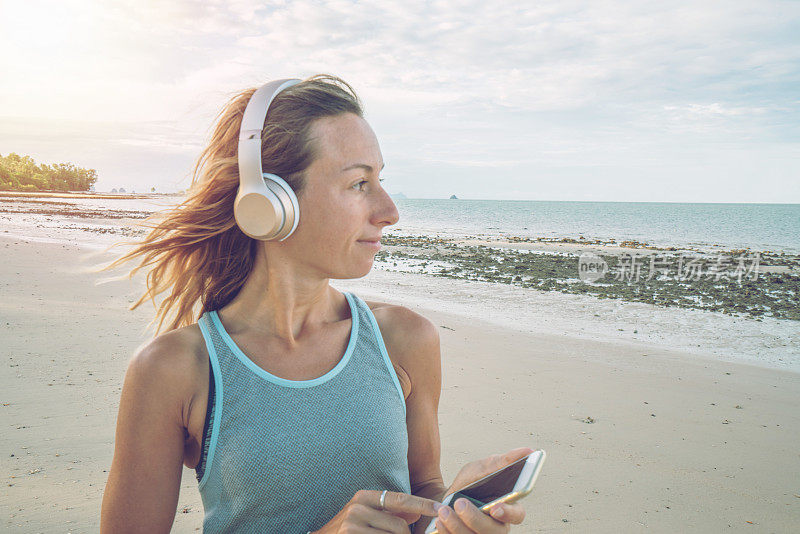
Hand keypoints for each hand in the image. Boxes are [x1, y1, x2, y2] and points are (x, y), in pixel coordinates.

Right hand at [314, 489, 442, 532]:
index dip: (422, 504)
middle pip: (399, 526)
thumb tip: (416, 511)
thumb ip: (391, 512)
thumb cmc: (347, 530)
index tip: (440, 508)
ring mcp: (351, 526)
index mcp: (364, 496)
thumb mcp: (366, 515)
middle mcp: (357, 508)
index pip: (400, 498)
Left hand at [436, 447, 533, 532]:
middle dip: (474, 518)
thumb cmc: (469, 484)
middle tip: (459, 503)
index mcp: (508, 507)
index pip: (517, 515)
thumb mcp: (481, 469)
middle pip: (493, 531)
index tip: (495, 508)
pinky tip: (440, 521)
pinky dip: (447, 532)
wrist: (445, 499)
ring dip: (457, 525)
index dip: (508, 513)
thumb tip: (528, 450)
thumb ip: (501, 462)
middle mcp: (497, 526)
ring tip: (443, 511)